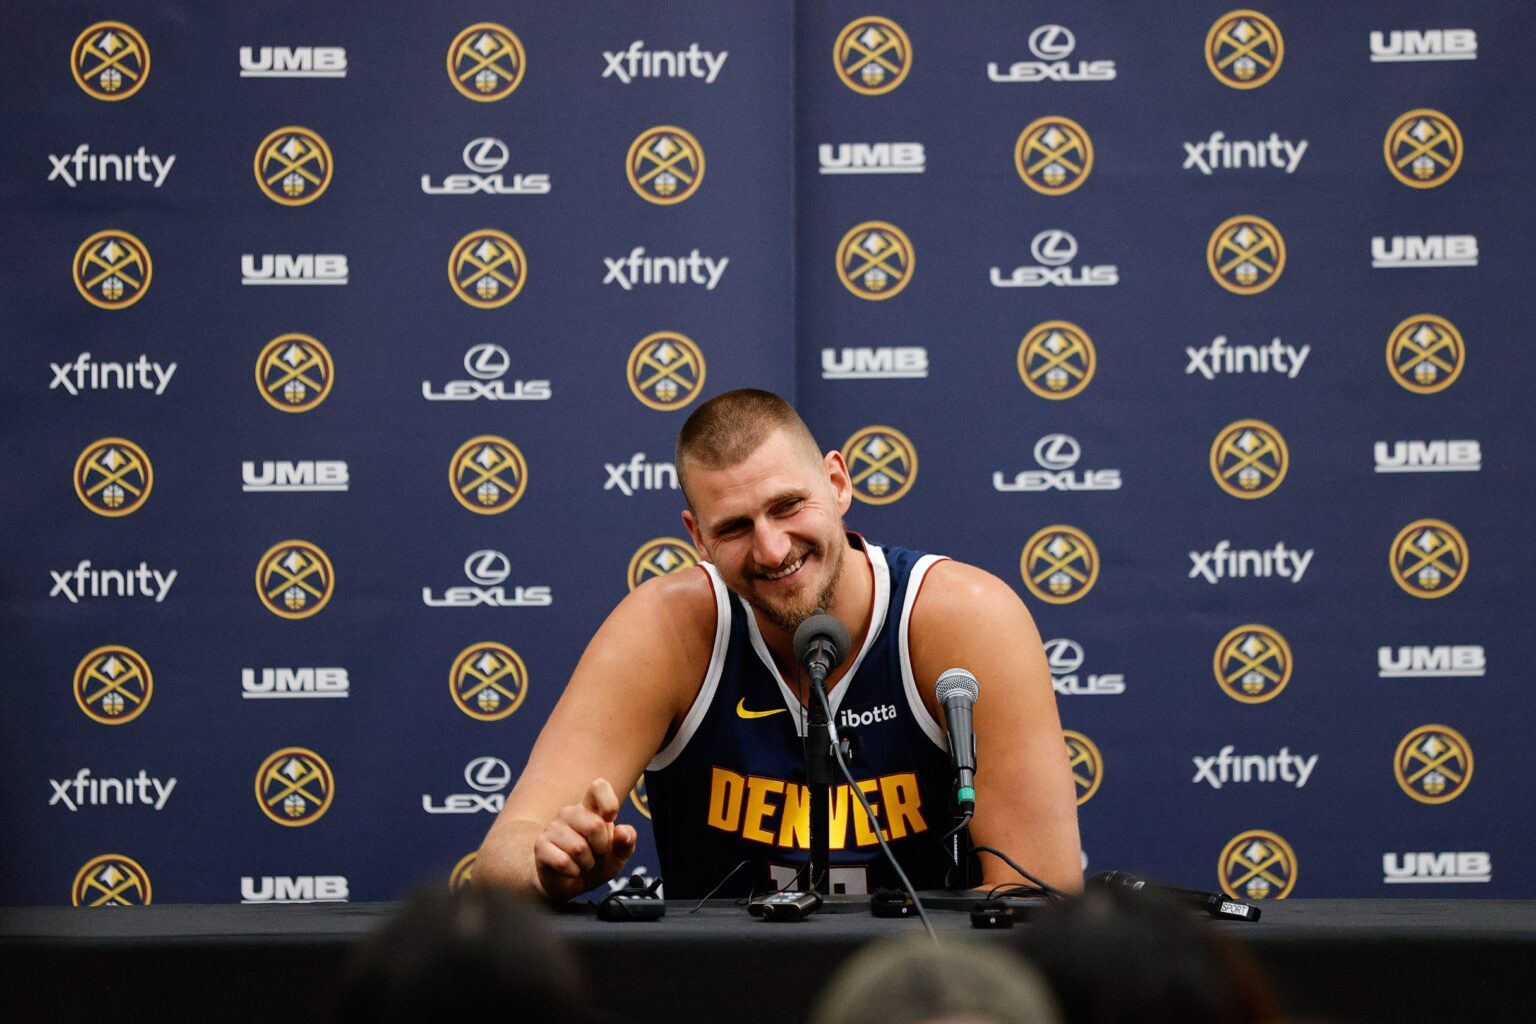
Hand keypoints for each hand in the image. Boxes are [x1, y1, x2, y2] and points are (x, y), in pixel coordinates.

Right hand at [533, 778, 637, 899]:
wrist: (569, 883)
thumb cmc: (595, 863)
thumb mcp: (618, 855)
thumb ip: (627, 841)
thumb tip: (623, 832)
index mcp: (590, 808)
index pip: (598, 787)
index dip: (609, 802)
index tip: (610, 819)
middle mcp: (570, 813)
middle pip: (595, 825)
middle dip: (602, 848)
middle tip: (596, 854)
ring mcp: (553, 828)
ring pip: (579, 848)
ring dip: (586, 863)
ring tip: (582, 863)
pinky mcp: (541, 845)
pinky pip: (563, 861)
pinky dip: (573, 872)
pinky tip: (570, 870)